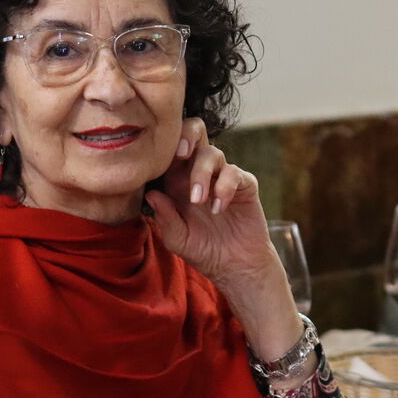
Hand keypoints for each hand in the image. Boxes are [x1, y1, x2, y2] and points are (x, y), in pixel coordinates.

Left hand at [144, 118, 279, 295]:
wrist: (234, 265)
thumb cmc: (202, 250)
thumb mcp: (177, 239)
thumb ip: (165, 218)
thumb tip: (152, 194)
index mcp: (177, 181)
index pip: (170, 149)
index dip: (164, 145)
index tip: (158, 158)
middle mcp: (199, 172)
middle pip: (195, 132)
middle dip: (187, 135)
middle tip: (180, 153)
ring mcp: (223, 176)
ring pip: (213, 153)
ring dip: (202, 173)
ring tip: (199, 201)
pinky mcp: (244, 184)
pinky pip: (234, 173)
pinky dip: (224, 188)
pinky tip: (218, 208)